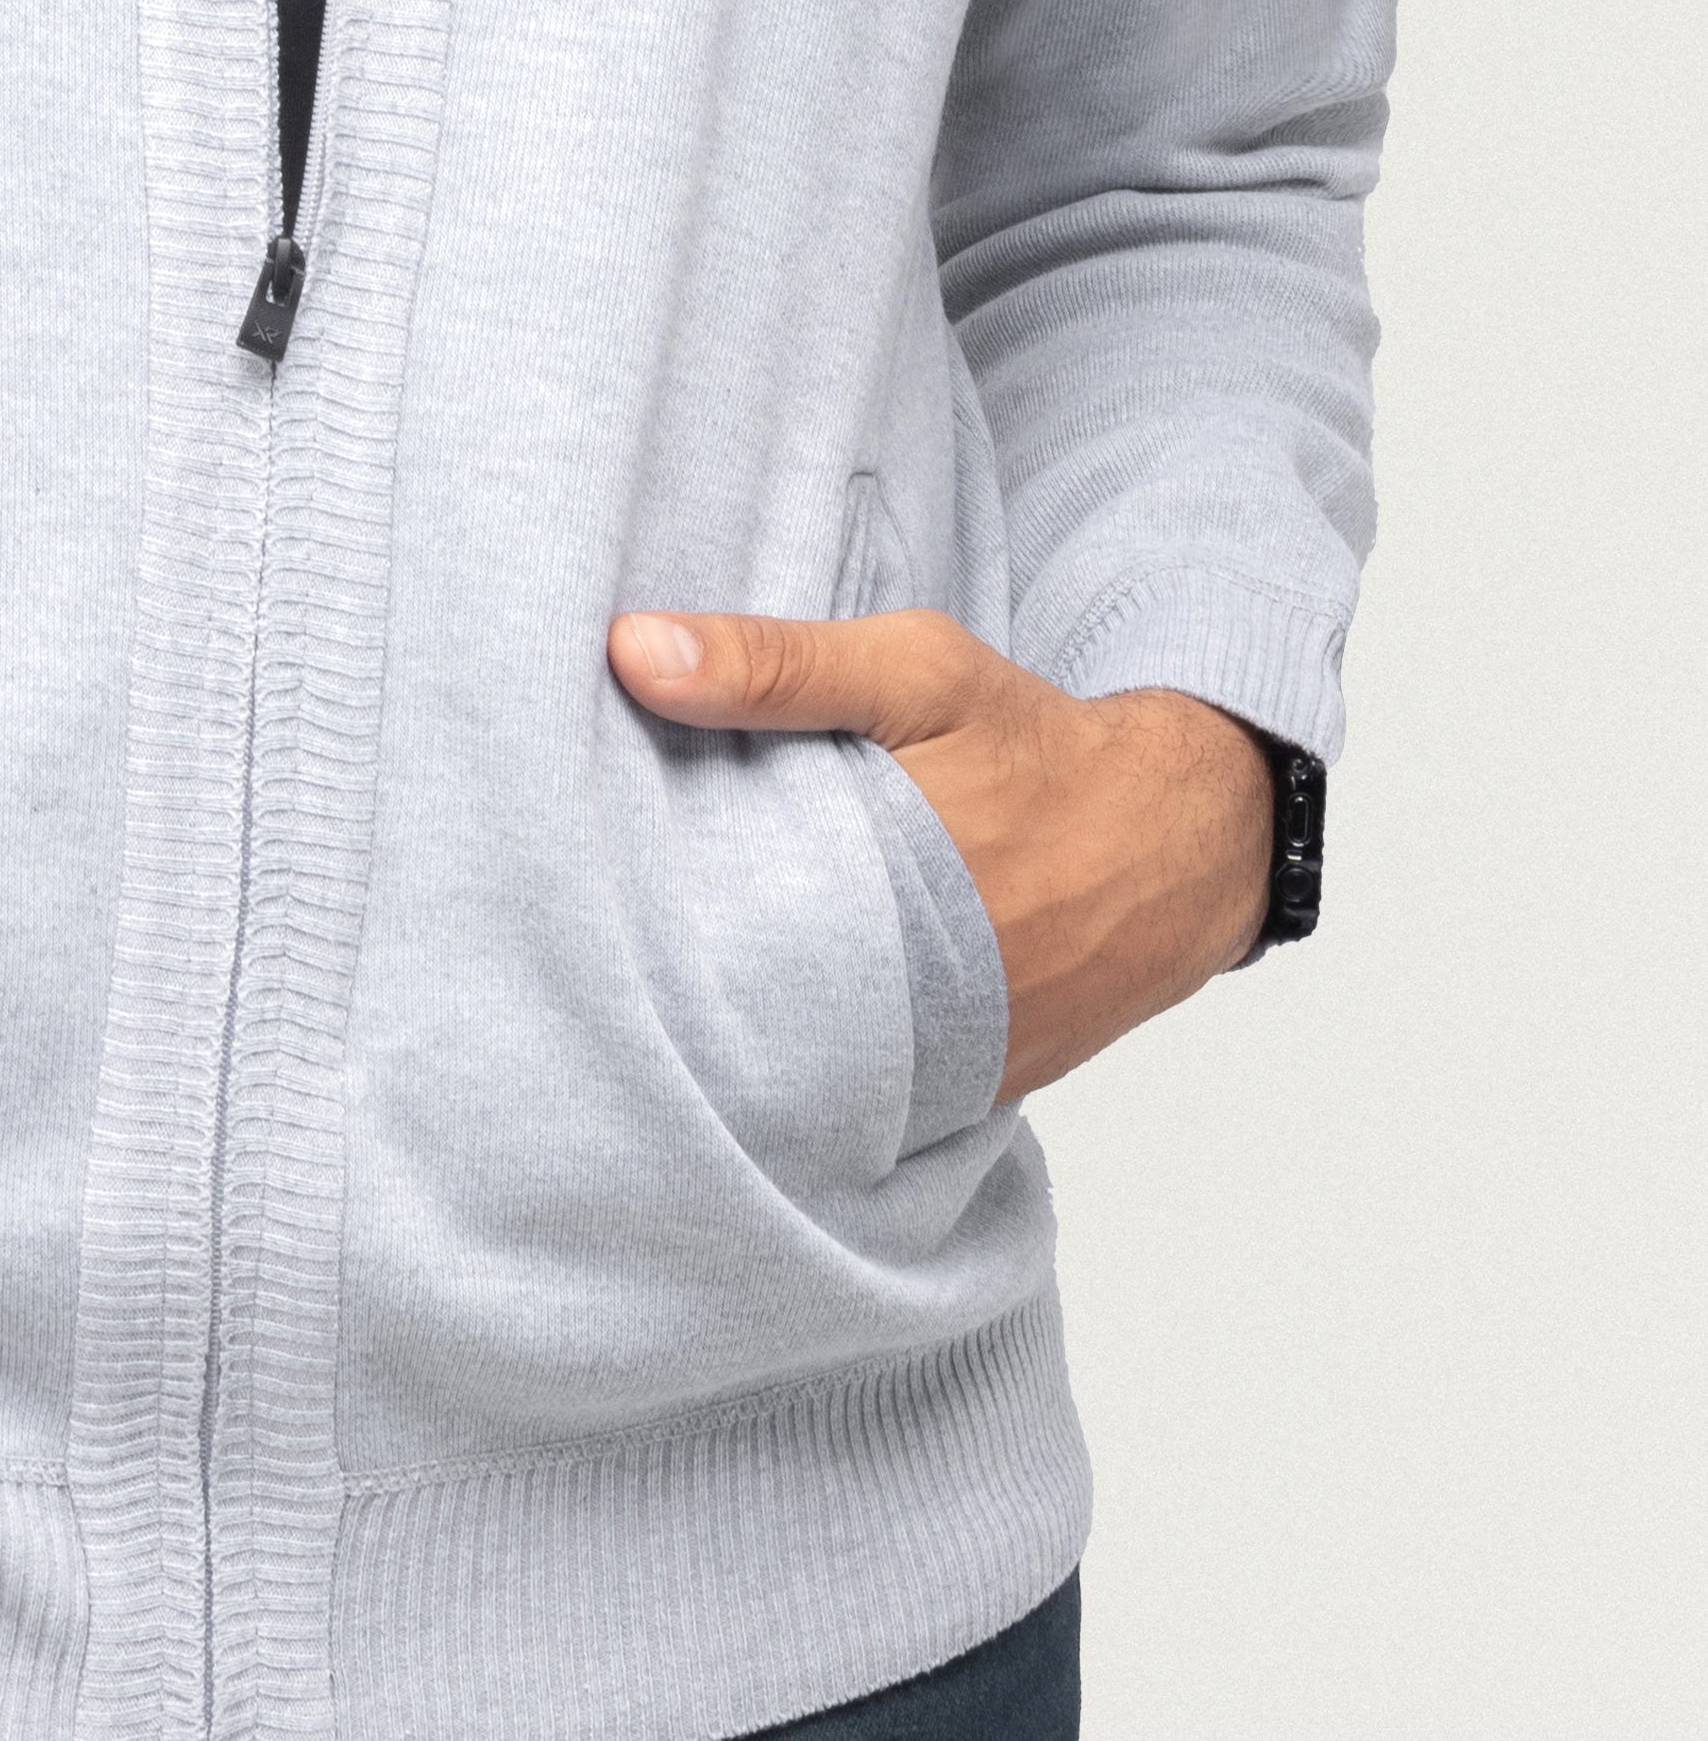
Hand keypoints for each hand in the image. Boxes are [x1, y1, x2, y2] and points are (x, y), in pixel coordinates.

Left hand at [605, 608, 1271, 1104]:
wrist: (1176, 846)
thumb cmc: (1038, 746)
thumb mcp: (918, 673)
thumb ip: (778, 664)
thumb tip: (631, 651)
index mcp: (884, 879)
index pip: (717, 919)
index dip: (640, 908)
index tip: (563, 882)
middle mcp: (912, 989)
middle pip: (744, 1000)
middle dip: (674, 973)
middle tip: (586, 944)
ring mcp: (940, 1056)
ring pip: (796, 1054)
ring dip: (738, 1024)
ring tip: (648, 993)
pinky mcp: (962, 1089)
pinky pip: (860, 1086)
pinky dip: (810, 1058)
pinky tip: (756, 1027)